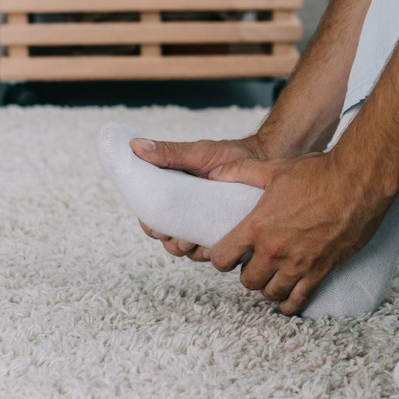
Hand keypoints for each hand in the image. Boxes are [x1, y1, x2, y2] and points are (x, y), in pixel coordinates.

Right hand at [130, 133, 271, 261]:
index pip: (151, 219)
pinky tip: (211, 247)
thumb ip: (168, 153)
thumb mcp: (197, 153)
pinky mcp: (223, 234)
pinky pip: (211, 252)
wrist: (263, 158)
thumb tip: (135, 145)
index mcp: (173, 196)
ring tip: (194, 240)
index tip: (155, 225)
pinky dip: (208, 252)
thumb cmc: (227, 154)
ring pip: (187, 250)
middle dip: (170, 241)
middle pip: (167, 239)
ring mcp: (204, 226)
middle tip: (179, 235)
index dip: (150, 224)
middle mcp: (186, 214)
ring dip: (187, 249)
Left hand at [206, 151, 392, 315]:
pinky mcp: (320, 271)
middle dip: (248, 273)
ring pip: (271, 293)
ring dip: (269, 286)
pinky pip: (299, 301)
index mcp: (257, 227)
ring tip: (273, 275)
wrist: (357, 182)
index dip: (221, 257)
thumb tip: (214, 173)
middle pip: (247, 281)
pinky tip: (287, 300)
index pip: (222, 258)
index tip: (230, 253)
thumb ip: (240, 171)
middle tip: (256, 262)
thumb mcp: (273, 168)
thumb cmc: (316, 173)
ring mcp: (298, 264)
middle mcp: (274, 251)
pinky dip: (290, 304)